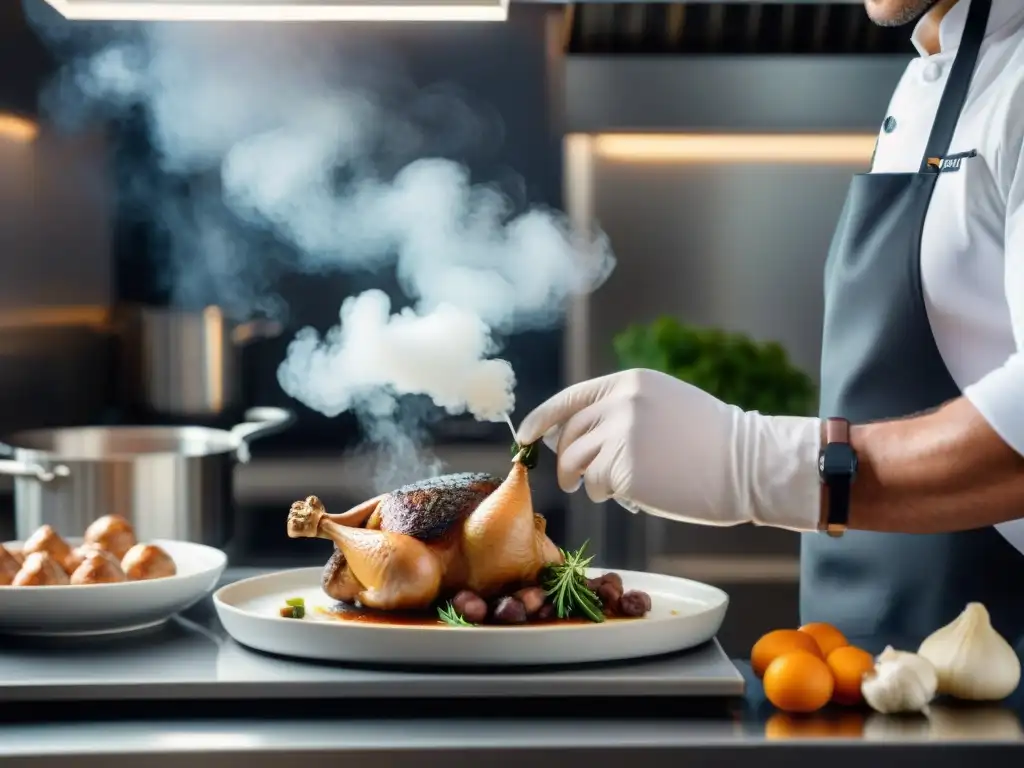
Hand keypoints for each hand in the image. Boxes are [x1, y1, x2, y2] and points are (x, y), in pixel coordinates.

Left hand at [516, 369, 822, 529]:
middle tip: (571, 479)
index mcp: (629, 383)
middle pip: (569, 435)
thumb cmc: (713, 441)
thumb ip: (621, 411)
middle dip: (564, 460)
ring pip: (578, 462)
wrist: (749, 463)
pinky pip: (599, 485)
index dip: (541, 420)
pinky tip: (631, 495)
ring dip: (585, 480)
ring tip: (605, 488)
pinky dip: (607, 494)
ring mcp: (621, 435)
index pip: (569, 400)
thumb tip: (574, 434)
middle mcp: (620, 403)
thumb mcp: (664, 405)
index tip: (525, 436)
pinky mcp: (626, 469)